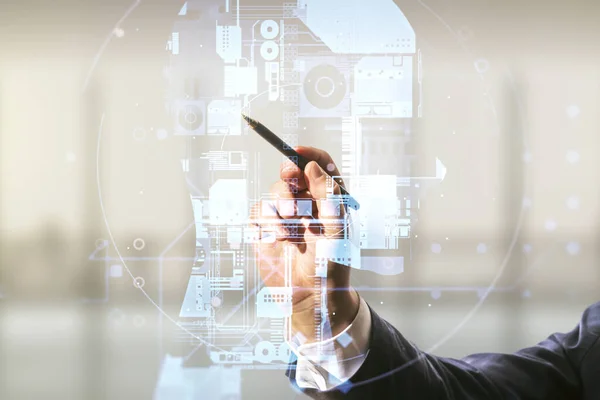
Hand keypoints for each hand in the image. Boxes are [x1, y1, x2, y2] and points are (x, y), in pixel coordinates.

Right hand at [250, 146, 359, 343]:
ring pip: (274, 193)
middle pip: (291, 174)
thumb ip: (327, 196)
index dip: (308, 155)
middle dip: (288, 178)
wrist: (311, 296)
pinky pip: (259, 212)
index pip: (319, 166)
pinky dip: (268, 223)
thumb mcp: (336, 230)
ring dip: (281, 208)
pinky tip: (280, 239)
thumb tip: (312, 167)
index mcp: (327, 198)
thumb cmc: (331, 264)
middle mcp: (306, 202)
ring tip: (291, 232)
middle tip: (290, 182)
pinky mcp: (266, 228)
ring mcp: (285, 215)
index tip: (297, 153)